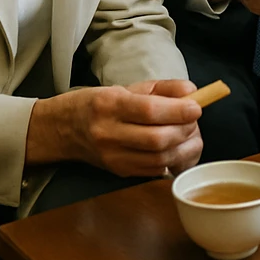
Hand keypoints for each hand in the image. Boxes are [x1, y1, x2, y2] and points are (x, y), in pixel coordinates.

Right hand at [25, 80, 202, 176]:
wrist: (62, 129)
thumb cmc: (101, 103)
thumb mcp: (130, 87)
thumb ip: (165, 88)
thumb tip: (193, 91)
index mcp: (110, 105)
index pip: (150, 111)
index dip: (178, 110)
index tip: (197, 107)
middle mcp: (108, 133)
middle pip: (156, 139)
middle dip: (184, 130)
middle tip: (193, 119)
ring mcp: (111, 157)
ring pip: (157, 159)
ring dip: (182, 147)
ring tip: (188, 133)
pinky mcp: (117, 172)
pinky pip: (152, 170)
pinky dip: (171, 160)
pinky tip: (177, 147)